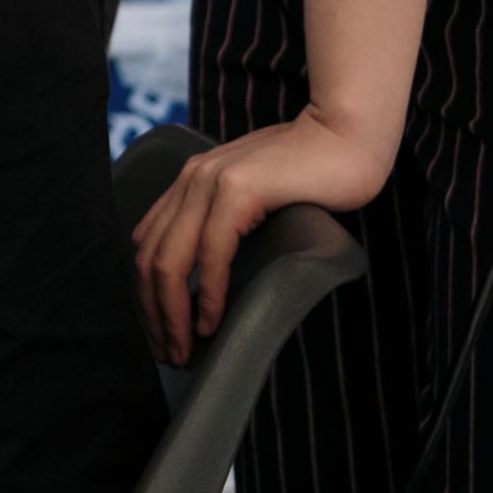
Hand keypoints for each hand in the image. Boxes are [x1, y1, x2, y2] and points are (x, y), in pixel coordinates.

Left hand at [132, 109, 393, 367]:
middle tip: (167, 354)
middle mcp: (192, 178)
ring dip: (173, 313)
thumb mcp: (253, 194)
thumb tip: (209, 272)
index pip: (147, 245)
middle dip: (153, 314)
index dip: (146, 295)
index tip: (160, 333)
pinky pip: (210, 252)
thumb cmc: (311, 173)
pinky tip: (210, 321)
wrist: (346, 138)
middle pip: (149, 258)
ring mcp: (212, 181)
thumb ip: (225, 218)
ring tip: (183, 348)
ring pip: (170, 259)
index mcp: (190, 180)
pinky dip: (206, 293)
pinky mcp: (240, 190)